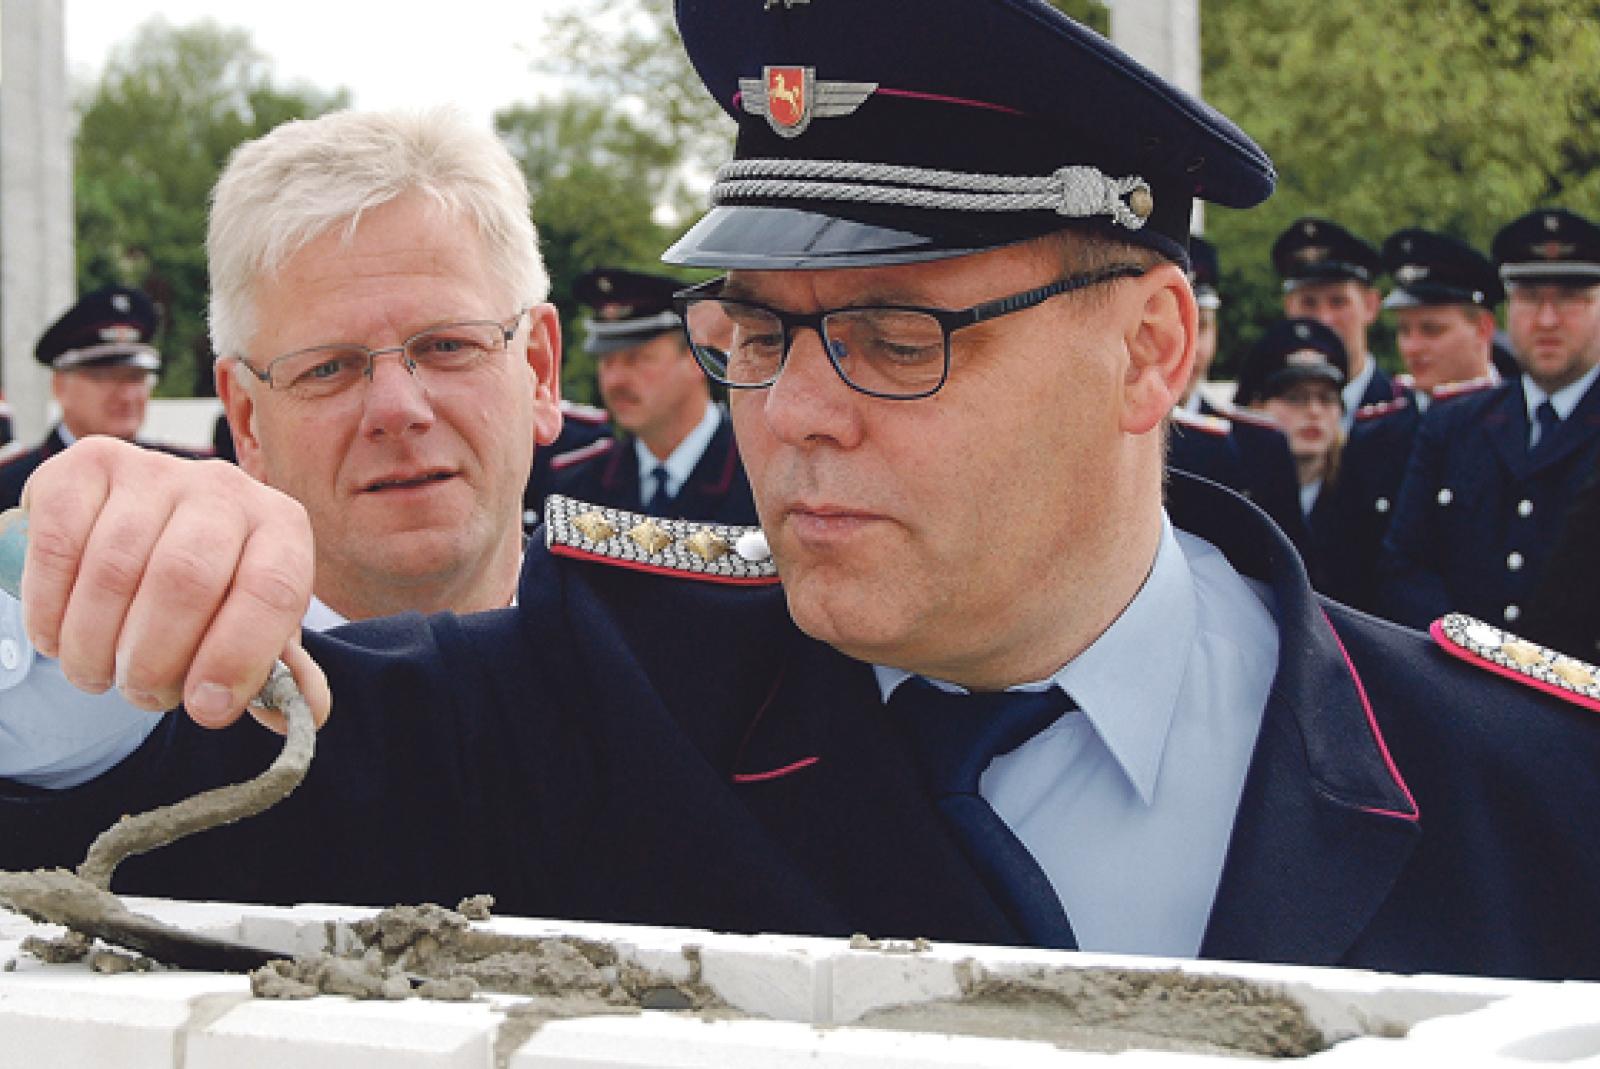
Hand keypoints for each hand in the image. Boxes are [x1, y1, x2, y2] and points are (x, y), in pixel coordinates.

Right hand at [19, 437, 326, 727]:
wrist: (154, 525)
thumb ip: (280, 672)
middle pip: (185, 580)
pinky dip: (51, 609)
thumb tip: (308, 712)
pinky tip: (59, 639)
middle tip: (141, 695)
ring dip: (95, 645)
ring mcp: (155, 470)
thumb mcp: (256, 628)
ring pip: (114, 569)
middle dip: (154, 660)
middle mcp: (226, 488)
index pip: (271, 589)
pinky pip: (59, 544)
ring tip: (97, 675)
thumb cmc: (216, 590)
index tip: (205, 709)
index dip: (237, 657)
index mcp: (281, 528)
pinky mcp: (88, 465)